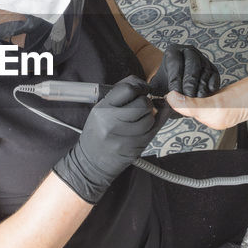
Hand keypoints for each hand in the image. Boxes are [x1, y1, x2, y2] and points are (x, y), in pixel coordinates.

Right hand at [53, 75, 156, 201]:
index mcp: (102, 109)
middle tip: (142, 106)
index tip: (142, 89)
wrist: (91, 162)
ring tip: (140, 119)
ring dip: (150, 115)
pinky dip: (156, 124)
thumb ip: (120, 96)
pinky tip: (150, 122)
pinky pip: (154, 130)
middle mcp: (112, 122)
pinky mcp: (136, 147)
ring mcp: (125, 136)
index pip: (128, 89)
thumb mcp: (100, 110)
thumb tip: (144, 85)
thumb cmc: (97, 133)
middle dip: (146, 102)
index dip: (140, 86)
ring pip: (150, 117)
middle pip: (142, 103)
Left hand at [148, 43, 219, 97]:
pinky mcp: (213, 69)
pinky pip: (214, 76)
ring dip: (201, 87)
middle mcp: (189, 51)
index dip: (175, 79)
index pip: (175, 63)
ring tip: (196, 101)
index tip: (174, 94)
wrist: (178, 88)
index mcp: (173, 51)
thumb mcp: (155, 86)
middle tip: (187, 98)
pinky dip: (211, 87)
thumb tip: (148, 95)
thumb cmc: (165, 86)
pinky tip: (205, 98)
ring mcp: (203, 59)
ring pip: (205, 70)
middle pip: (192, 64)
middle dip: (189, 82)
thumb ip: (150, 90)